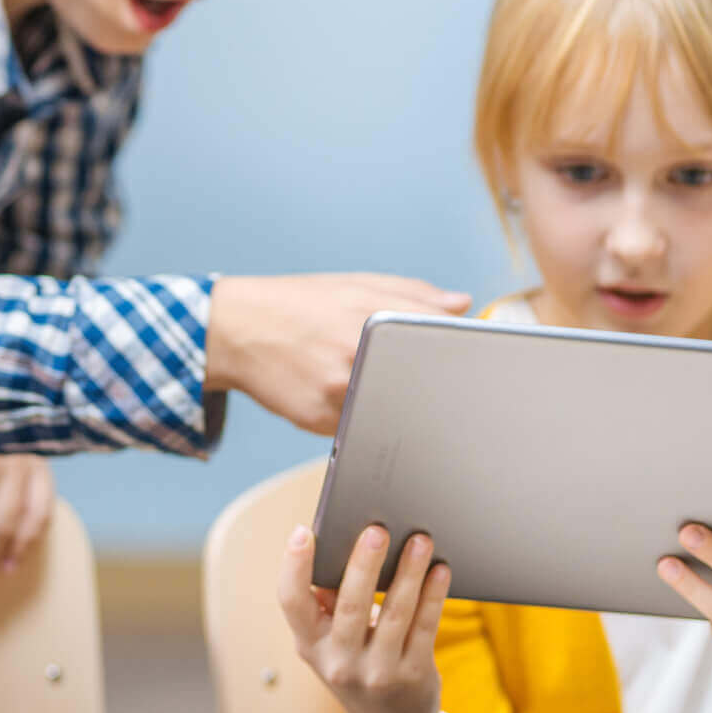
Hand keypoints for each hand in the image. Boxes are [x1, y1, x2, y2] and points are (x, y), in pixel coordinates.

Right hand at [209, 274, 469, 435]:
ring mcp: (337, 392)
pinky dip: (363, 417)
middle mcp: (356, 355)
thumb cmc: (297, 303)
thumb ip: (413, 294)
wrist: (233, 328)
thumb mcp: (354, 285)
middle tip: (443, 388)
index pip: (438, 343)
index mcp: (373, 317)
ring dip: (396, 406)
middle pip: (420, 386)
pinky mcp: (319, 421)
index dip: (463, 356)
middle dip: (429, 386)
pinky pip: (359, 427)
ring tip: (385, 390)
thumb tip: (461, 305)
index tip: (477, 365)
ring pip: (390, 411)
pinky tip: (348, 399)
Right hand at [278, 522, 453, 712]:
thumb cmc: (357, 666)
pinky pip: (425, 627)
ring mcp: (378, 673)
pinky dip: (433, 595)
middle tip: (377, 529)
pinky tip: (440, 572)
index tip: (304, 532)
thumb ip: (330, 604)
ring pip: (395, 612)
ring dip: (409, 572)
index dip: (294, 567)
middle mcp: (339, 662)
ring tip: (420, 540)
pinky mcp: (414, 676)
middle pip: (350, 604)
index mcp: (310, 645)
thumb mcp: (331, 644)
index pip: (292, 602)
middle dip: (364, 563)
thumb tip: (347, 548)